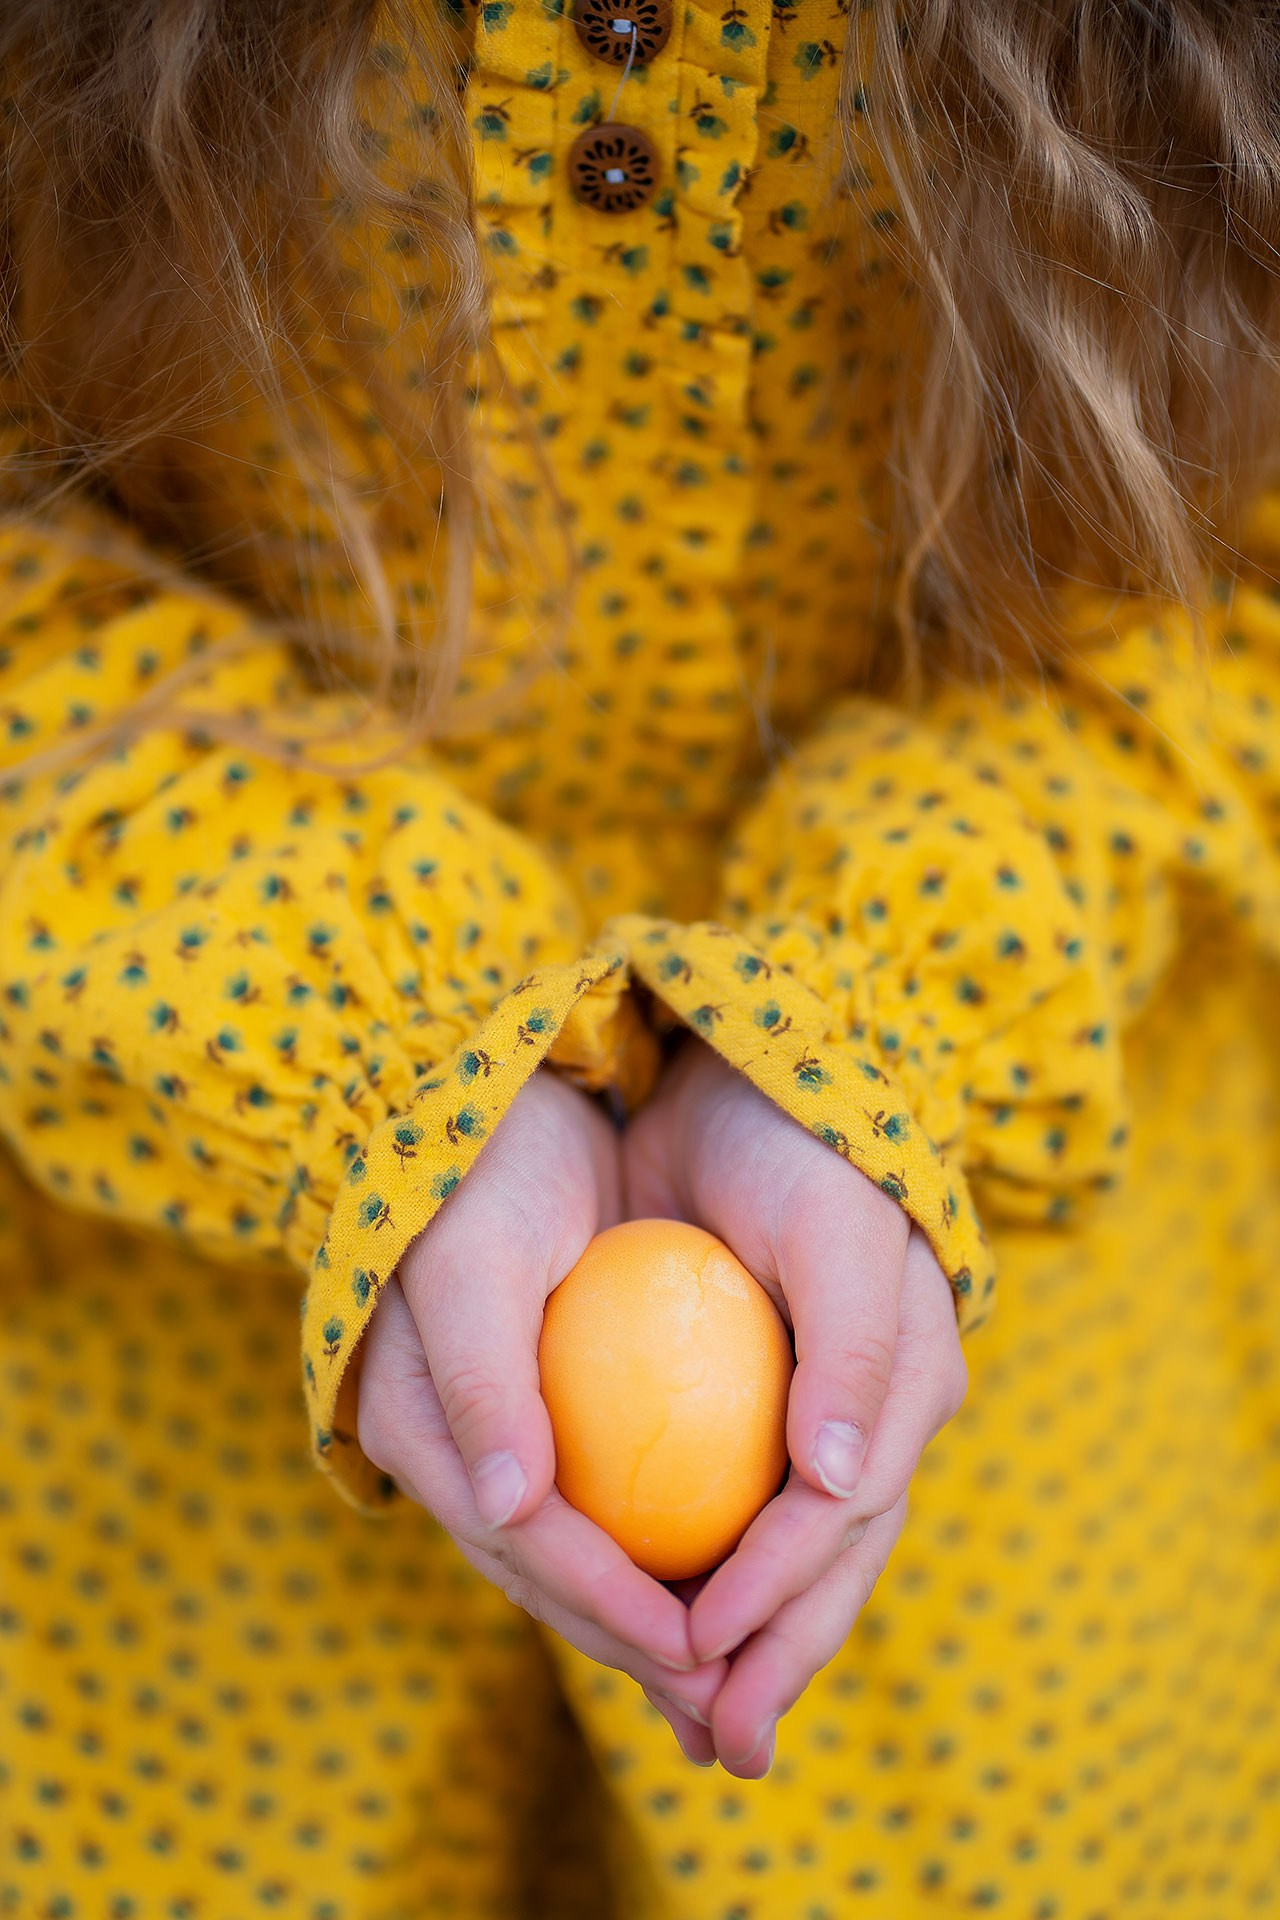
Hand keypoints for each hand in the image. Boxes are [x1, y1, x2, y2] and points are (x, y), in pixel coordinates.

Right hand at [356, 1069, 728, 1747]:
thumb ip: (482, 1377)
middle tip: (722, 1708)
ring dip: (641, 1623)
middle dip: (630, 1644)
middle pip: (544, 1573)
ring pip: (570, 1556)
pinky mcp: (534, 1417)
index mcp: (418, 1422)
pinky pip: (595, 1506)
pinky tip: (713, 1588)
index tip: (693, 1647)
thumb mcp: (474, 1257)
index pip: (523, 1537)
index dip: (604, 1599)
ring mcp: (489, 1438)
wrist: (483, 1097)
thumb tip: (507, 1506)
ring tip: (723, 1687)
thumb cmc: (476, 1167)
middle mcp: (450, 1447)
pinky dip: (648, 1555)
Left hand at [624, 1038, 967, 1776]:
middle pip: (831, 1561)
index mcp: (906, 1381)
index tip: (700, 1640)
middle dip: (777, 1655)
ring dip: (753, 1642)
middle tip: (720, 1744)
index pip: (839, 1515)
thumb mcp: (835, 1228)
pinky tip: (665, 1628)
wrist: (742, 1076)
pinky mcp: (765, 1409)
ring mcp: (824, 1417)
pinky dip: (714, 1575)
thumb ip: (856, 1349)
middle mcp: (876, 1415)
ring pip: (796, 1557)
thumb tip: (843, 1482)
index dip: (777, 1588)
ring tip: (702, 1728)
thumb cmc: (798, 1145)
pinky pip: (742, 1508)